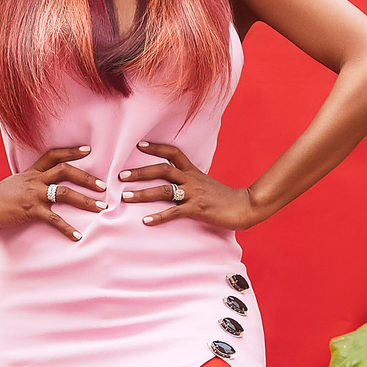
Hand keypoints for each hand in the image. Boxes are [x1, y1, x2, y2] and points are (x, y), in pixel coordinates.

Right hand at [0, 145, 105, 241]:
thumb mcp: (16, 182)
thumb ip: (30, 181)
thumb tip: (43, 185)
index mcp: (32, 172)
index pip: (54, 155)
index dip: (71, 151)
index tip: (88, 150)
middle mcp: (35, 180)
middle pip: (65, 171)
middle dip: (86, 178)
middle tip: (103, 186)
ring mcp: (34, 194)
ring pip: (64, 193)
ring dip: (85, 200)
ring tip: (101, 207)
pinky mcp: (30, 210)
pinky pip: (53, 219)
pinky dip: (67, 228)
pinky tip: (78, 235)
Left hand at [119, 142, 256, 229]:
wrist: (245, 206)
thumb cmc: (225, 197)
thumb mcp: (206, 184)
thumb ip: (191, 181)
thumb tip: (175, 183)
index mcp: (193, 172)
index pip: (173, 153)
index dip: (156, 148)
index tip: (139, 145)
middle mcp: (191, 180)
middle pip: (162, 170)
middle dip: (140, 172)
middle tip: (121, 175)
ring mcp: (194, 194)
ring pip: (164, 190)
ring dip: (143, 193)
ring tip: (126, 197)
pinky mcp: (197, 209)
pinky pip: (174, 212)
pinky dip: (159, 217)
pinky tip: (146, 221)